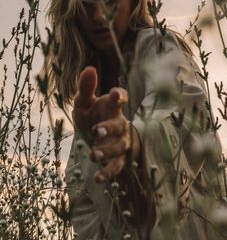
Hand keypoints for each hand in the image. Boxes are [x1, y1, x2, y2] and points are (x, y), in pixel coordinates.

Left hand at [73, 66, 140, 181]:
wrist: (98, 135)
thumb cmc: (92, 114)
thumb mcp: (84, 102)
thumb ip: (86, 87)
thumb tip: (89, 68)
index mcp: (111, 106)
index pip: (120, 98)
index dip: (119, 96)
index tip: (116, 95)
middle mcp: (119, 122)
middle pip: (119, 124)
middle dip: (110, 128)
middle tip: (97, 131)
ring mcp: (120, 141)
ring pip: (118, 146)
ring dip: (107, 151)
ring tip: (93, 155)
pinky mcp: (118, 158)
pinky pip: (117, 166)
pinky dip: (109, 172)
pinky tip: (98, 179)